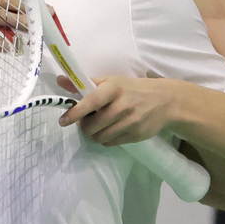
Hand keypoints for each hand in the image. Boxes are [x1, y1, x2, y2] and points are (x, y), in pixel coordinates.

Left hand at [57, 75, 173, 145]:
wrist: (164, 100)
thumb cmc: (131, 89)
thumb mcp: (110, 81)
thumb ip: (85, 84)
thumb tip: (60, 80)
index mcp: (113, 88)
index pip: (90, 102)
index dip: (75, 113)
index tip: (63, 121)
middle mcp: (122, 105)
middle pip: (91, 126)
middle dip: (84, 126)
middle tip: (87, 120)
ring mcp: (130, 122)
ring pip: (99, 137)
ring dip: (94, 134)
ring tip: (98, 126)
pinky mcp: (136, 135)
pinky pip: (110, 143)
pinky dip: (105, 139)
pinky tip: (110, 130)